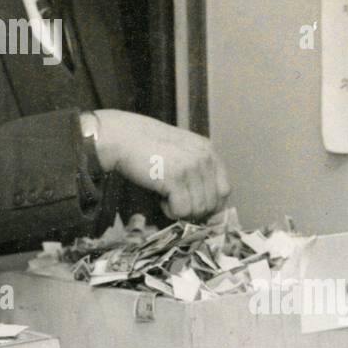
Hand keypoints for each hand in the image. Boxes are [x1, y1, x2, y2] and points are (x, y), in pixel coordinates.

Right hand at [91, 109, 230, 219]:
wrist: (123, 137)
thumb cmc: (147, 146)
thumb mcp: (181, 151)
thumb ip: (197, 170)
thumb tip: (209, 207)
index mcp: (208, 151)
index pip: (224, 190)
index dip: (212, 204)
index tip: (195, 208)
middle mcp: (204, 158)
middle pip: (213, 203)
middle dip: (194, 210)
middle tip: (175, 202)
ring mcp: (191, 167)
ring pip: (198, 209)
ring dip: (181, 210)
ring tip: (165, 197)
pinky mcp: (176, 178)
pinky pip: (182, 210)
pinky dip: (170, 211)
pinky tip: (160, 198)